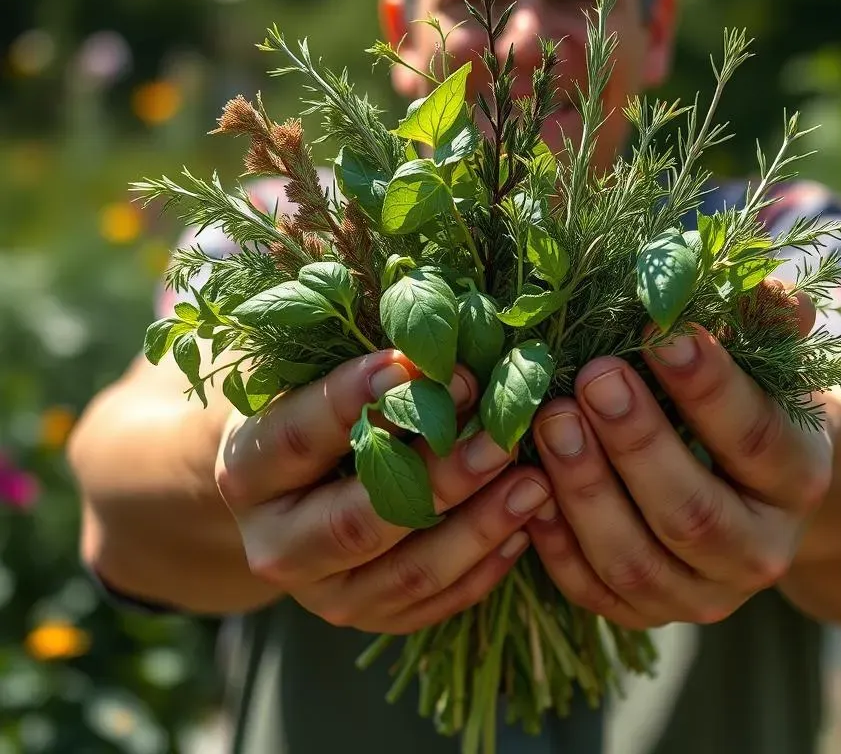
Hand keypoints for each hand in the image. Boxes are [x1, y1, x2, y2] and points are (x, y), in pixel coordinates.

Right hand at [214, 351, 550, 633]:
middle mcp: (275, 542)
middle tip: (501, 434)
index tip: (414, 361)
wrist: (282, 493)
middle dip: (438, 475)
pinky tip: (526, 521)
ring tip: (535, 482)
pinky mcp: (366, 615)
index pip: (299, 436)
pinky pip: (431, 603)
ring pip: (405, 573)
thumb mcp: (305, 371)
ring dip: (477, 527)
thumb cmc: (306, 408)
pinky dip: (484, 567)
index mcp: (248, 468)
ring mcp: (322, 591)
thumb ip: (345, 340)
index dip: (354, 399)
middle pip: (359, 520)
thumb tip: (408, 282)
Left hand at [525, 282, 832, 628]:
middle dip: (636, 443)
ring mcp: (702, 594)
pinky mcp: (649, 613)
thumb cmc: (748, 402)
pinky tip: (527, 482)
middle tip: (592, 378)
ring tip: (549, 422)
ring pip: (636, 561)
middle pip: (692, 512)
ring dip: (585, 491)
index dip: (709, 389)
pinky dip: (556, 542)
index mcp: (797, 478)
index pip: (756, 438)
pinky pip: (595, 589)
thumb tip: (764, 285)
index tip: (660, 333)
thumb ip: (767, 321)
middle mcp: (760, 550)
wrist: (749, 490)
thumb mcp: (769, 362)